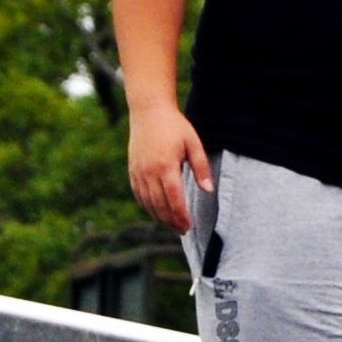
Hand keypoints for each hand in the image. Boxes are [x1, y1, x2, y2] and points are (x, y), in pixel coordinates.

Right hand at [130, 102, 209, 233]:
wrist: (148, 110)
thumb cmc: (175, 126)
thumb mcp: (193, 143)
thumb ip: (202, 168)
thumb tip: (209, 190)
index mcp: (166, 166)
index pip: (174, 199)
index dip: (181, 215)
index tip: (188, 226)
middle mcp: (149, 172)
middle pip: (160, 205)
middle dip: (171, 221)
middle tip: (182, 230)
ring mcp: (138, 171)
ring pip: (148, 202)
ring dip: (159, 217)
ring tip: (171, 225)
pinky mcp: (132, 170)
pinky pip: (139, 195)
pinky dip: (147, 206)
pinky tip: (156, 212)